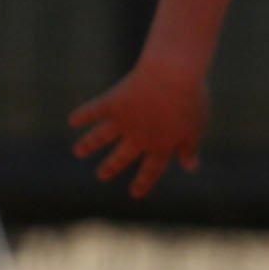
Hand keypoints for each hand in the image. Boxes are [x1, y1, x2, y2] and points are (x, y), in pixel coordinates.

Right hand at [69, 55, 207, 198]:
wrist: (171, 76)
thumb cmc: (190, 100)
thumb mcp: (196, 128)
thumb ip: (190, 148)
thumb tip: (190, 168)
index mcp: (162, 145)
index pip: (152, 169)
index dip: (144, 182)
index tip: (135, 193)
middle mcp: (138, 138)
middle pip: (122, 157)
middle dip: (111, 167)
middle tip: (101, 175)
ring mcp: (123, 121)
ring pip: (102, 137)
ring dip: (89, 145)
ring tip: (78, 151)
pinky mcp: (112, 102)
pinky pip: (94, 111)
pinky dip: (83, 115)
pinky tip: (72, 120)